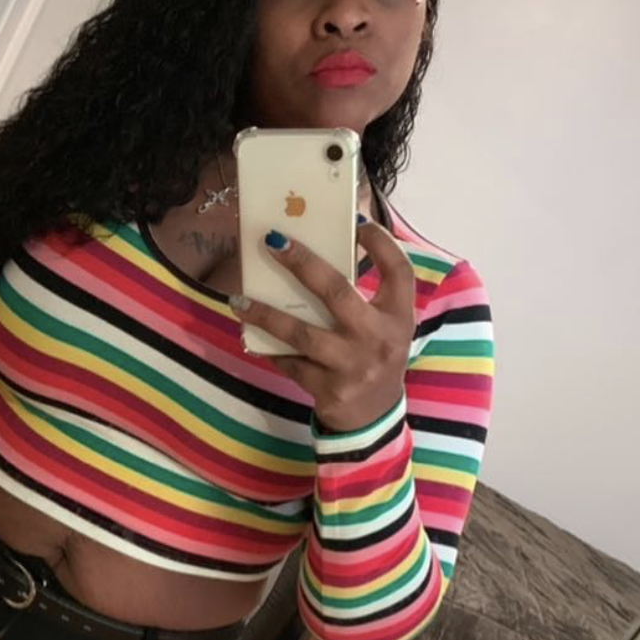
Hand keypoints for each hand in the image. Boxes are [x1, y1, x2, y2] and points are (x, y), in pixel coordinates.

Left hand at [232, 221, 414, 431]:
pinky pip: (291, 363)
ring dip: (266, 315)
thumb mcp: (383, 327)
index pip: (399, 271)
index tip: (358, 222)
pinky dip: (269, 349)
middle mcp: (379, 339)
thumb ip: (364, 296)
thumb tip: (317, 252)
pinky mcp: (330, 389)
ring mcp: (353, 366)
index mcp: (399, 317)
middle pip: (337, 293)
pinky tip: (250, 335)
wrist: (375, 418)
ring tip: (240, 300)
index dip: (381, 244)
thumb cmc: (374, 358)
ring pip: (302, 333)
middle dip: (303, 263)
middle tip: (273, 241)